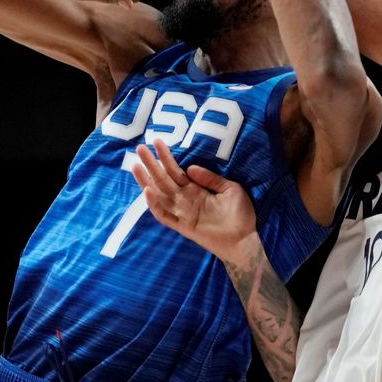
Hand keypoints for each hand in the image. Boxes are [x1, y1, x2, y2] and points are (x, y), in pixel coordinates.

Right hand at [131, 139, 258, 261]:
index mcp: (195, 190)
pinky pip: (164, 215)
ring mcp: (182, 213)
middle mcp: (185, 200)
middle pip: (163, 179)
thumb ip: (211, 178)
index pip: (176, 170)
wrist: (245, 240)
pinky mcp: (183, 226)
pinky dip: (154, 205)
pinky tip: (147, 191)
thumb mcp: (230, 189)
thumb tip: (190, 167)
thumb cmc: (240, 215)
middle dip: (151, 164)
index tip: (156, 141)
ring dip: (146, 181)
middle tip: (139, 148)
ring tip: (136, 166)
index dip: (166, 157)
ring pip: (159, 195)